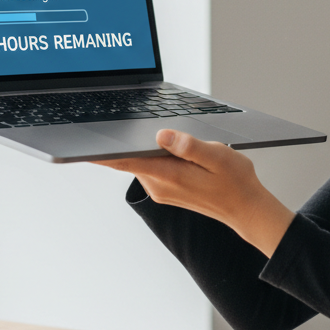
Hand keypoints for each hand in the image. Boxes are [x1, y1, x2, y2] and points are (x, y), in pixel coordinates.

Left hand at [95, 129, 294, 256]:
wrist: (247, 209)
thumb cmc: (236, 182)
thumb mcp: (218, 157)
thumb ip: (189, 146)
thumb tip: (162, 135)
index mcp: (169, 175)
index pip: (125, 160)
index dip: (102, 151)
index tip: (82, 143)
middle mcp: (160, 186)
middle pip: (131, 158)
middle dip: (125, 140)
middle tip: (118, 120)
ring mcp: (162, 190)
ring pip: (141, 162)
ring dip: (144, 147)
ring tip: (161, 134)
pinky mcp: (167, 190)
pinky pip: (151, 168)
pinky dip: (153, 155)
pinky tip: (170, 148)